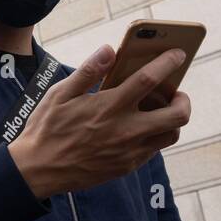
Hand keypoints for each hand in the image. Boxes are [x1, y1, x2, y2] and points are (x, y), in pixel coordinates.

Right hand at [8, 45, 190, 198]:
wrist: (38, 171)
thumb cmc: (46, 128)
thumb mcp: (59, 94)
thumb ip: (87, 71)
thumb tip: (109, 50)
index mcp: (109, 106)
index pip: (149, 79)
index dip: (168, 63)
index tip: (177, 54)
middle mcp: (125, 130)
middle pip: (177, 114)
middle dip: (183, 99)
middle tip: (175, 92)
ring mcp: (129, 151)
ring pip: (171, 134)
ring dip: (172, 120)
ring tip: (160, 111)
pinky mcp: (126, 166)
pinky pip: (154, 149)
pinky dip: (154, 135)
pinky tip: (140, 128)